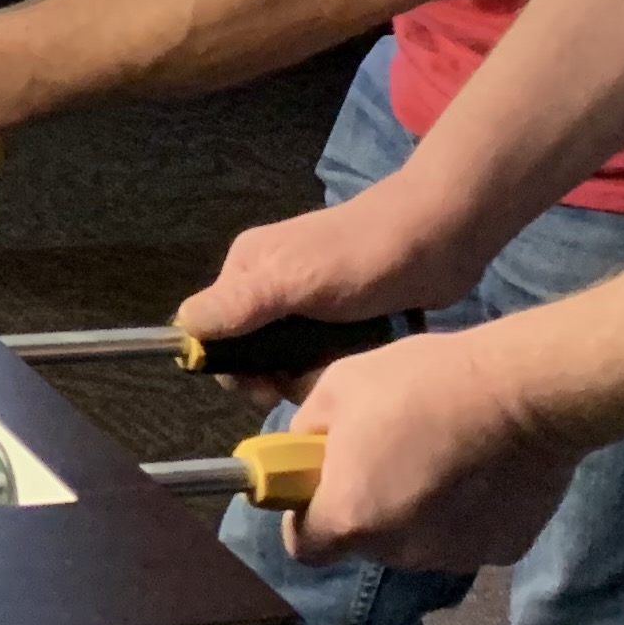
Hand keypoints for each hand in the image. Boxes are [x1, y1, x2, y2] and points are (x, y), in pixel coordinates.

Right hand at [175, 183, 488, 405]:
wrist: (441, 238)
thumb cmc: (363, 256)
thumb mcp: (293, 281)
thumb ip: (239, 305)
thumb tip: (182, 329)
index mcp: (248, 269)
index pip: (212, 329)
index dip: (230, 365)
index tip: (264, 387)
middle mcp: (270, 286)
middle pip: (250, 351)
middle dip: (273, 375)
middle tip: (305, 385)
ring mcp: (306, 303)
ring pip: (288, 360)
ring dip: (307, 375)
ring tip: (336, 374)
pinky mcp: (341, 318)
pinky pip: (320, 357)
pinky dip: (332, 367)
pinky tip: (352, 368)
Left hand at [281, 330, 579, 572]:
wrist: (521, 391)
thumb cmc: (421, 382)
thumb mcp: (338, 386)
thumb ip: (307, 431)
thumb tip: (304, 453)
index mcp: (349, 517)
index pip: (305, 546)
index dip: (307, 516)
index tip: (321, 485)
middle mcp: (398, 552)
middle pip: (365, 541)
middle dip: (366, 506)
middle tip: (388, 453)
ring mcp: (454, 557)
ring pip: (416, 541)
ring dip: (416, 512)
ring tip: (440, 455)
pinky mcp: (502, 551)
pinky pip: (466, 536)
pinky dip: (465, 514)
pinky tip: (479, 471)